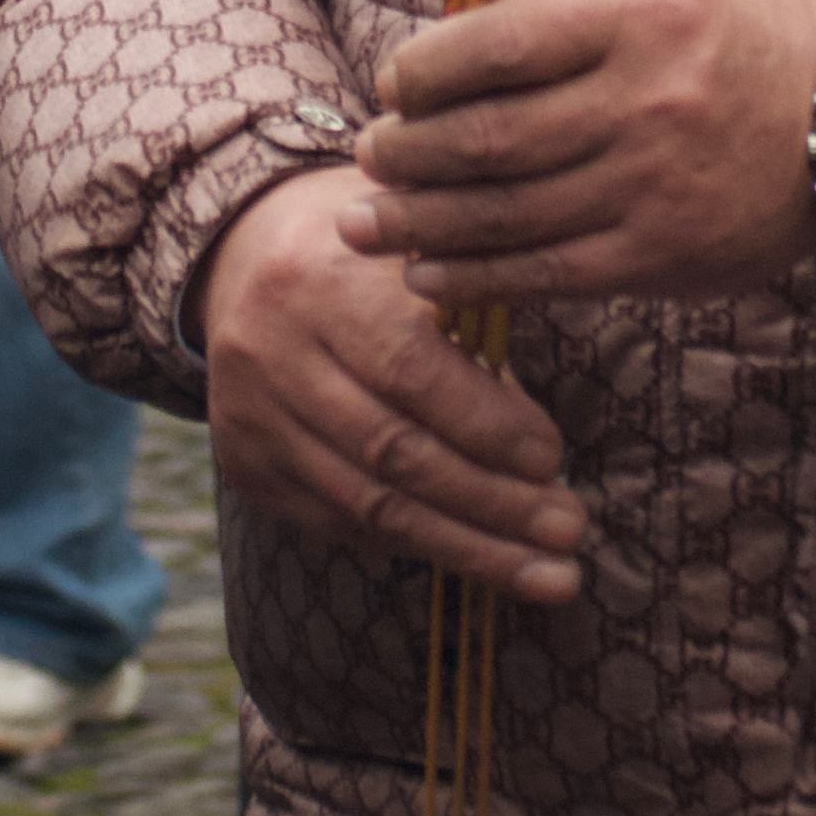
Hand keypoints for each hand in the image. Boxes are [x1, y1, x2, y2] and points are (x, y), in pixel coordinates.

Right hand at [193, 164, 586, 602]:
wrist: (248, 254)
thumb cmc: (372, 250)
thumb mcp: (421, 244)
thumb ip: (477, 310)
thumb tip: (542, 439)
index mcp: (322, 278)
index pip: (409, 370)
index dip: (486, 423)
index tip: (554, 458)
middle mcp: (271, 350)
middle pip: (392, 451)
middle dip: (492, 503)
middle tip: (569, 532)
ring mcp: (249, 415)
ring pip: (369, 504)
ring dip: (467, 546)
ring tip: (548, 572)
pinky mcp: (245, 464)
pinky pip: (340, 521)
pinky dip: (416, 542)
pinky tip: (478, 555)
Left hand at [343, 0, 815, 308]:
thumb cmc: (745, 37)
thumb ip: (568, 19)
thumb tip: (452, 59)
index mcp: (639, 17)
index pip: (497, 45)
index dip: (424, 70)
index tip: (391, 83)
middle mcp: (643, 101)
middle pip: (489, 138)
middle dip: (408, 154)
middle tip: (368, 158)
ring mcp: (653, 186)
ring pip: (506, 213)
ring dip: (421, 223)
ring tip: (367, 224)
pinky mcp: (663, 256)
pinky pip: (549, 273)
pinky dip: (477, 276)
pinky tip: (429, 273)